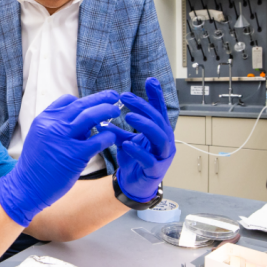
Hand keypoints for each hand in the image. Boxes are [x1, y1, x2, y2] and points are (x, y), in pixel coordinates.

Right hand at [0, 91, 119, 226]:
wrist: (27, 187)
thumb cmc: (36, 164)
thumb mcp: (39, 137)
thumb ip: (57, 126)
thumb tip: (83, 123)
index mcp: (44, 119)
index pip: (67, 100)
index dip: (83, 100)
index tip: (93, 103)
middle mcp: (53, 126)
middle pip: (82, 104)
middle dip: (101, 98)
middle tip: (114, 96)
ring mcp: (64, 139)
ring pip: (90, 116)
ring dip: (106, 110)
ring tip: (116, 111)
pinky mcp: (74, 155)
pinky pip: (97, 140)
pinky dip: (107, 136)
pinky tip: (112, 137)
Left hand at [101, 78, 175, 202]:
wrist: (133, 185)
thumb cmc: (134, 161)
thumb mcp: (126, 140)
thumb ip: (118, 129)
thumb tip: (102, 116)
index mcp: (159, 132)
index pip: (159, 110)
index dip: (156, 95)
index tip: (150, 80)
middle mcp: (164, 142)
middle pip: (158, 120)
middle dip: (143, 107)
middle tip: (126, 97)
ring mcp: (162, 156)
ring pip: (159, 137)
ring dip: (145, 125)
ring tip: (129, 116)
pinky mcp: (155, 170)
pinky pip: (149, 159)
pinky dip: (138, 151)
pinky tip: (127, 144)